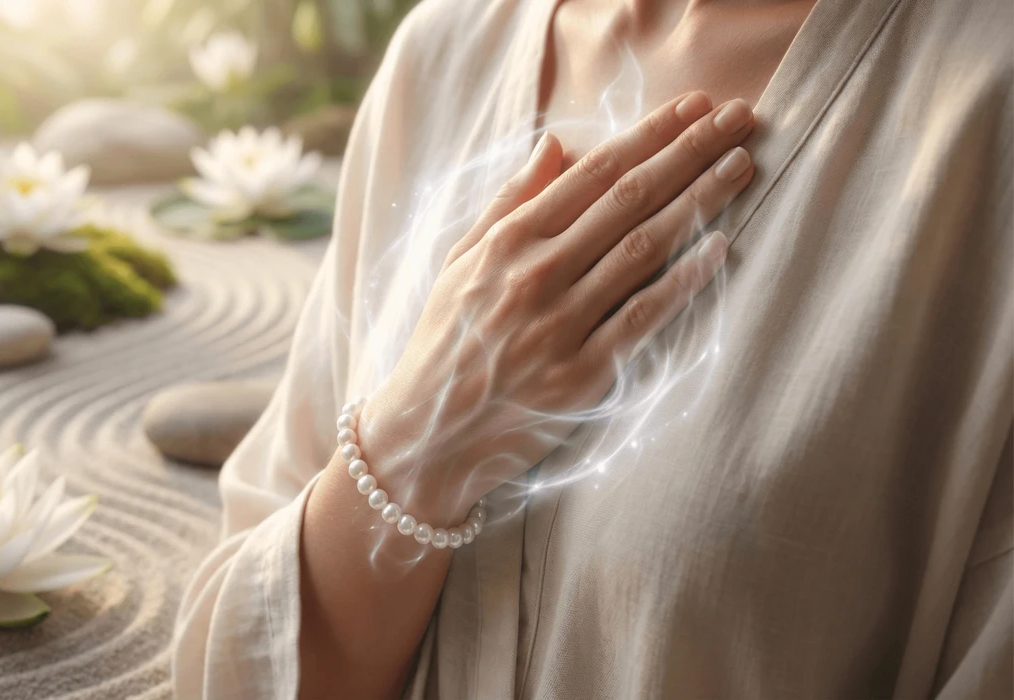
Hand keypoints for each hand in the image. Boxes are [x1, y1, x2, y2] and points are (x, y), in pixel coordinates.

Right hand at [359, 92, 754, 524]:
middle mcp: (536, 274)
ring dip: (699, 202)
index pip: (592, 173)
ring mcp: (560, 325)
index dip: (650, 135)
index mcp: (506, 242)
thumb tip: (555, 143)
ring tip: (741, 166)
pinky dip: (682, 281)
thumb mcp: (459, 262)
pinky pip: (642, 319)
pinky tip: (719, 249)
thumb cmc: (445, 342)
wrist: (426, 436)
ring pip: (643, 249)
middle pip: (628, 200)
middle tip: (738, 119)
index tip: (694, 107)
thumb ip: (507, 202)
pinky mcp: (582, 376)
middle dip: (690, 152)